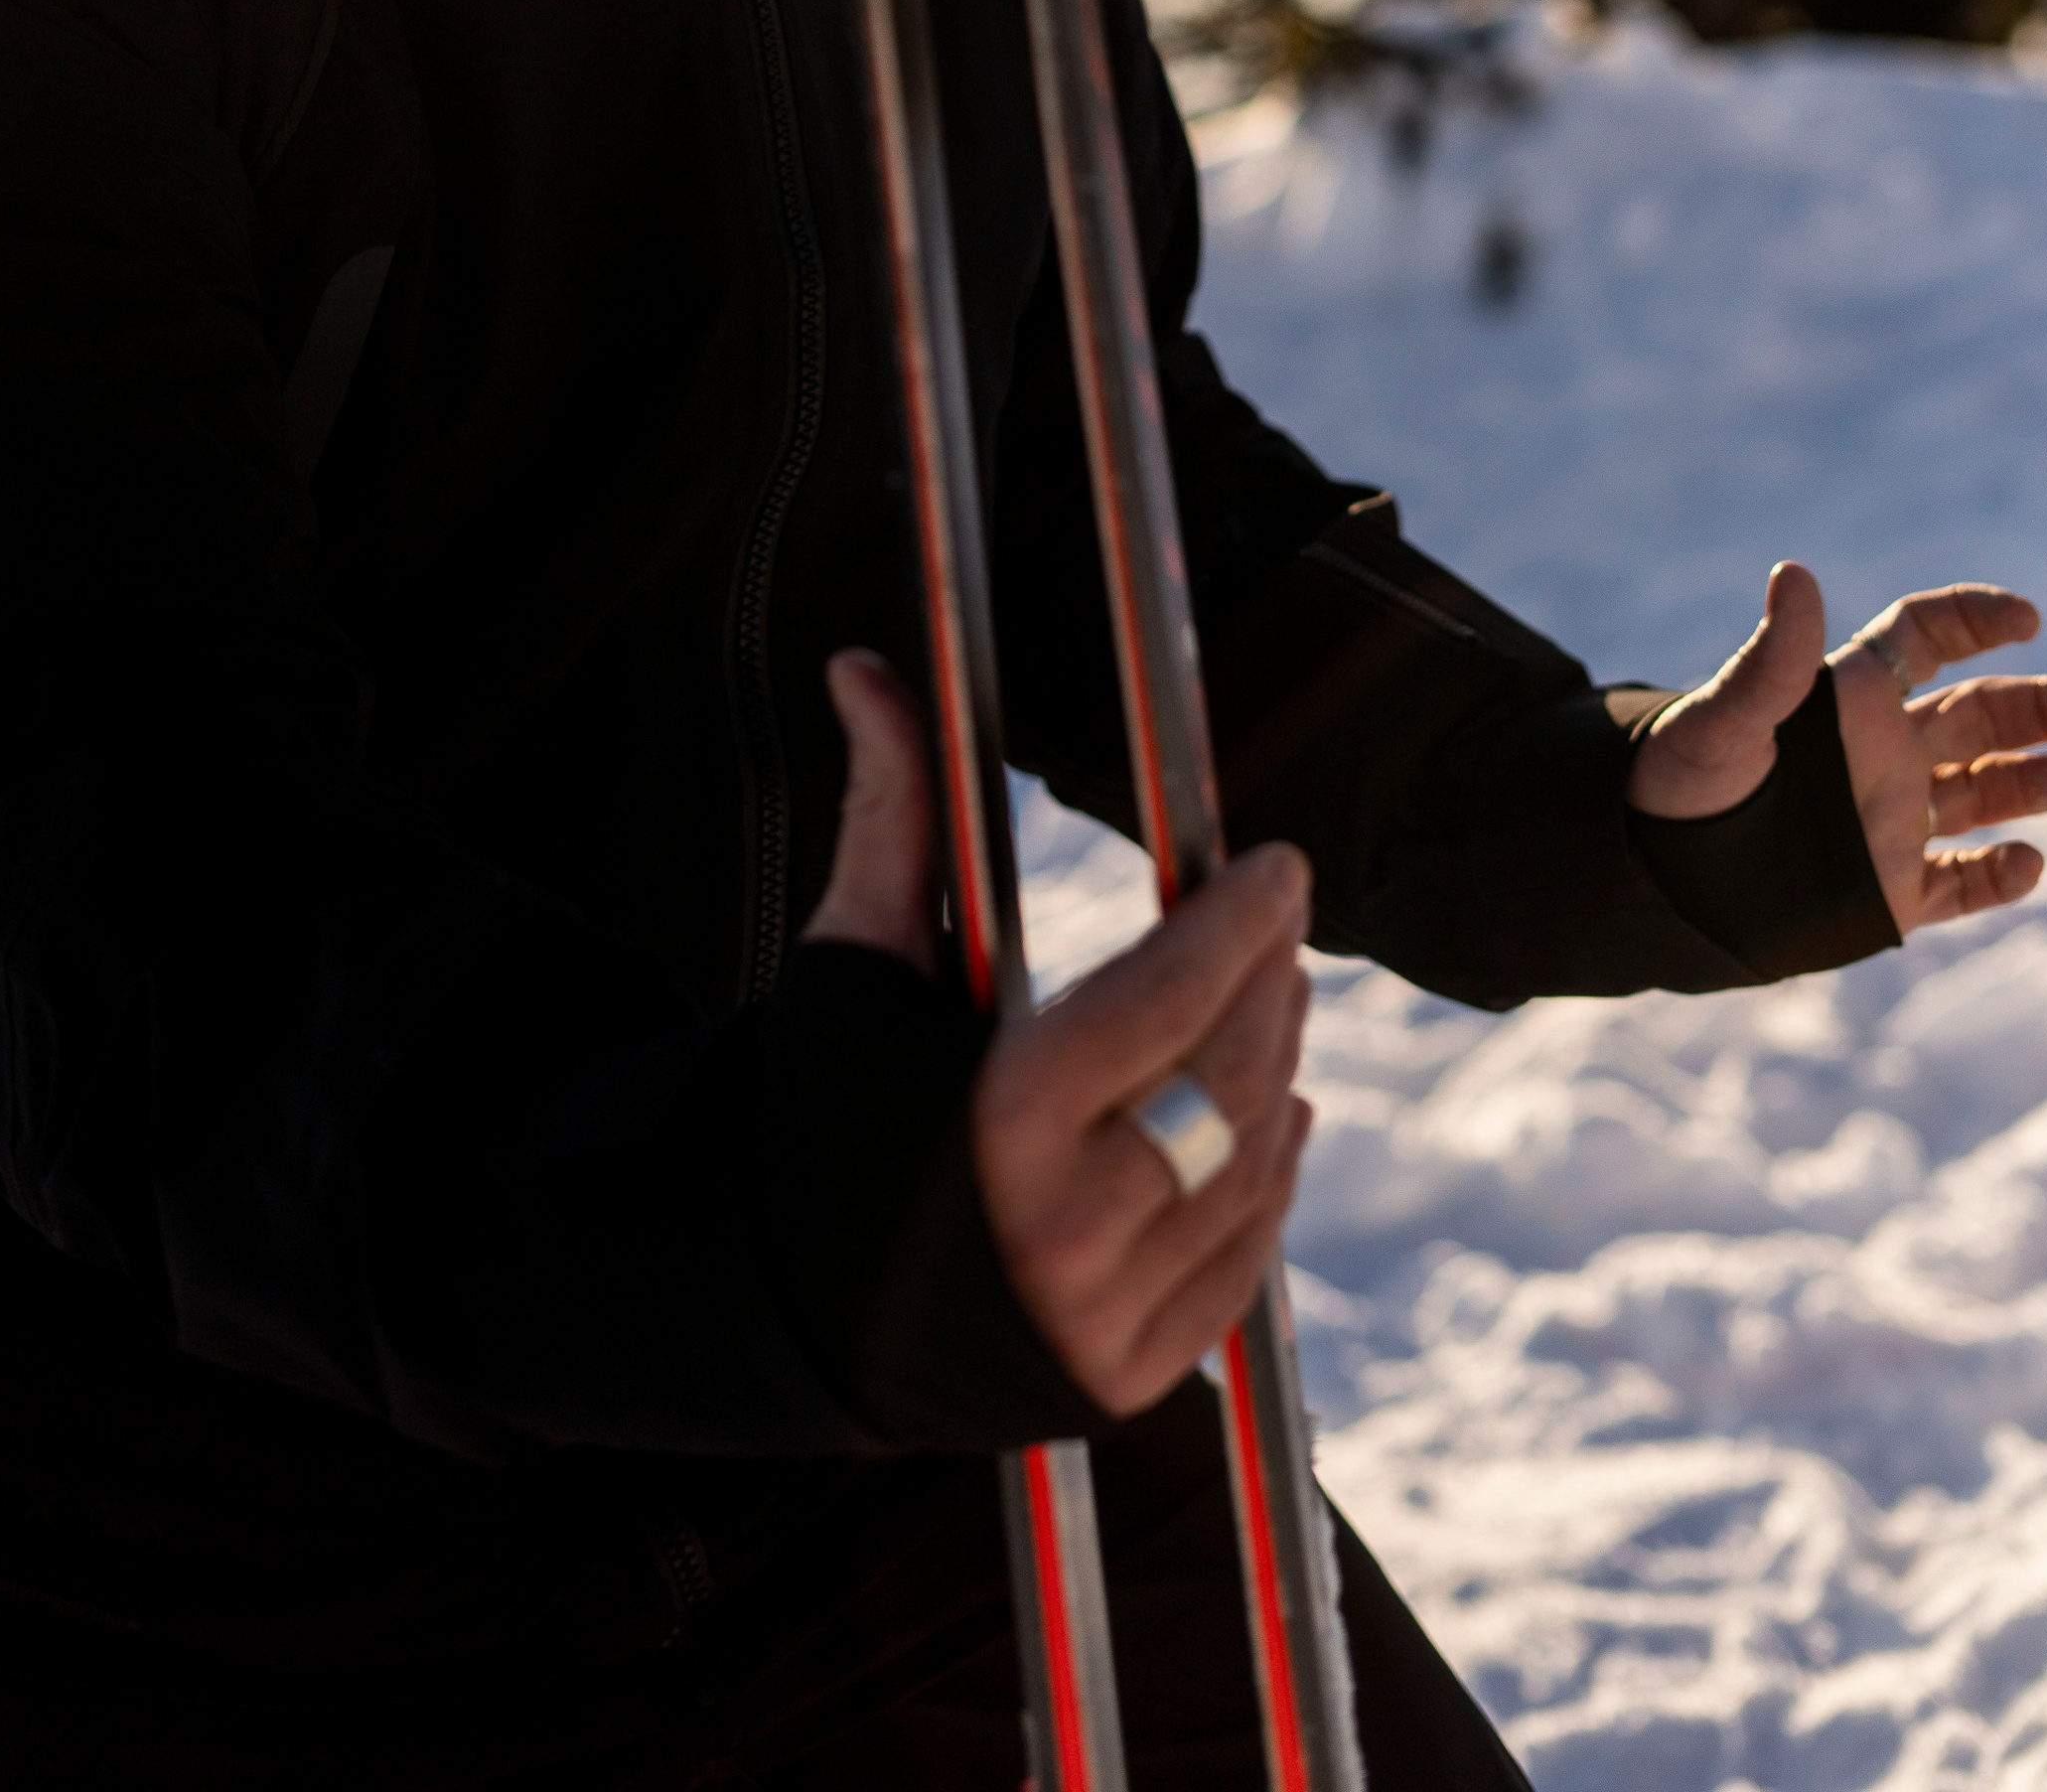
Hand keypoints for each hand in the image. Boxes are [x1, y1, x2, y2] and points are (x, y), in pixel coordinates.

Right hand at [806, 647, 1313, 1414]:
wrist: (768, 1303)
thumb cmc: (813, 1113)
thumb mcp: (853, 959)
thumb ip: (891, 809)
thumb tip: (864, 668)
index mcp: (1002, 1122)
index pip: (1172, 995)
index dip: (1241, 920)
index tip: (1278, 867)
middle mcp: (1066, 1233)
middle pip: (1228, 1078)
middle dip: (1267, 984)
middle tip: (1277, 920)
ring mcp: (1103, 1320)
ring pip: (1248, 1168)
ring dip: (1276, 1071)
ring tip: (1272, 1001)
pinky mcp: (1122, 1379)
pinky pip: (1241, 1263)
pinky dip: (1266, 1180)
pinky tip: (1268, 1121)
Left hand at [1626, 561, 2046, 932]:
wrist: (1657, 875)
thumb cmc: (1680, 782)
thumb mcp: (1723, 719)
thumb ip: (1770, 660)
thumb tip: (1794, 572)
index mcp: (1848, 698)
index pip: (1927, 637)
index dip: (1978, 617)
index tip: (2026, 616)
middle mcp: (1883, 751)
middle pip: (1983, 711)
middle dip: (2043, 707)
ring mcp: (1894, 818)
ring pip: (1989, 790)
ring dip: (2037, 783)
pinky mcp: (1892, 888)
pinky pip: (1963, 881)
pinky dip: (2000, 876)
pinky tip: (2023, 863)